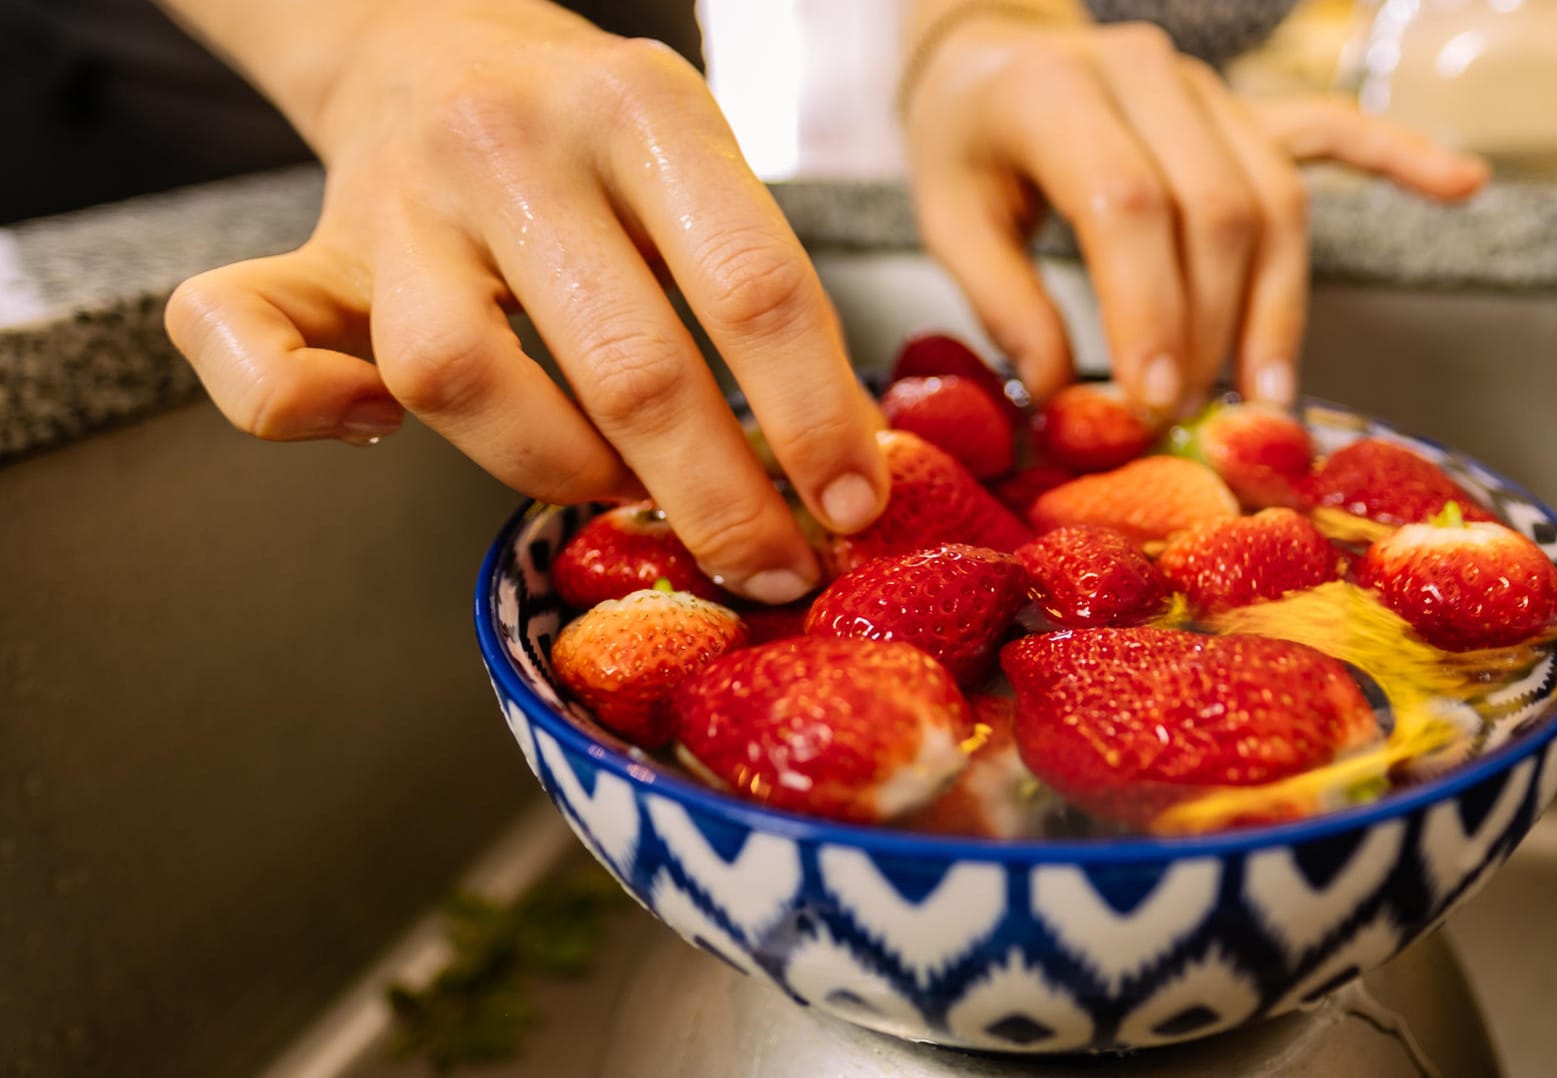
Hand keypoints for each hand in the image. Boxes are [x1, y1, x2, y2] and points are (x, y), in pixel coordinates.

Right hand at [162, 0, 884, 603]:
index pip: (752, 286)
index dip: (812, 419)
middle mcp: (514, 145)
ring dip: (561, 473)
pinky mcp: (307, 251)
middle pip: (628, 365)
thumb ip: (751, 285)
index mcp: (640, 110)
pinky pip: (247, 339)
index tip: (852, 507)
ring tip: (622, 492)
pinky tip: (366, 428)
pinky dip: (298, 409)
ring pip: (463, 378)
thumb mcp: (698, 162)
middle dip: (718, 499)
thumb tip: (826, 464)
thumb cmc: (594, 142)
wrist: (436, 44)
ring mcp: (400, 198)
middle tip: (770, 569)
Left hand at [902, 14, 1487, 412]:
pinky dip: (1396, 156)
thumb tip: (1059, 391)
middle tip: (1190, 415)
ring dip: (1278, 303)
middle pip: (1216, 209)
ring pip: (1275, 196)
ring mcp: (1206, 88)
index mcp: (1058, 92)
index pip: (1129, 204)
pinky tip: (1459, 185)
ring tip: (1270, 391)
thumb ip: (1002, 300)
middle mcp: (1147, 74)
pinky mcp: (1244, 106)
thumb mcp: (948, 215)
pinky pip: (1329, 130)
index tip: (1151, 401)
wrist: (994, 55)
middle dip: (1211, 326)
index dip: (1150, 308)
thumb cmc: (969, 143)